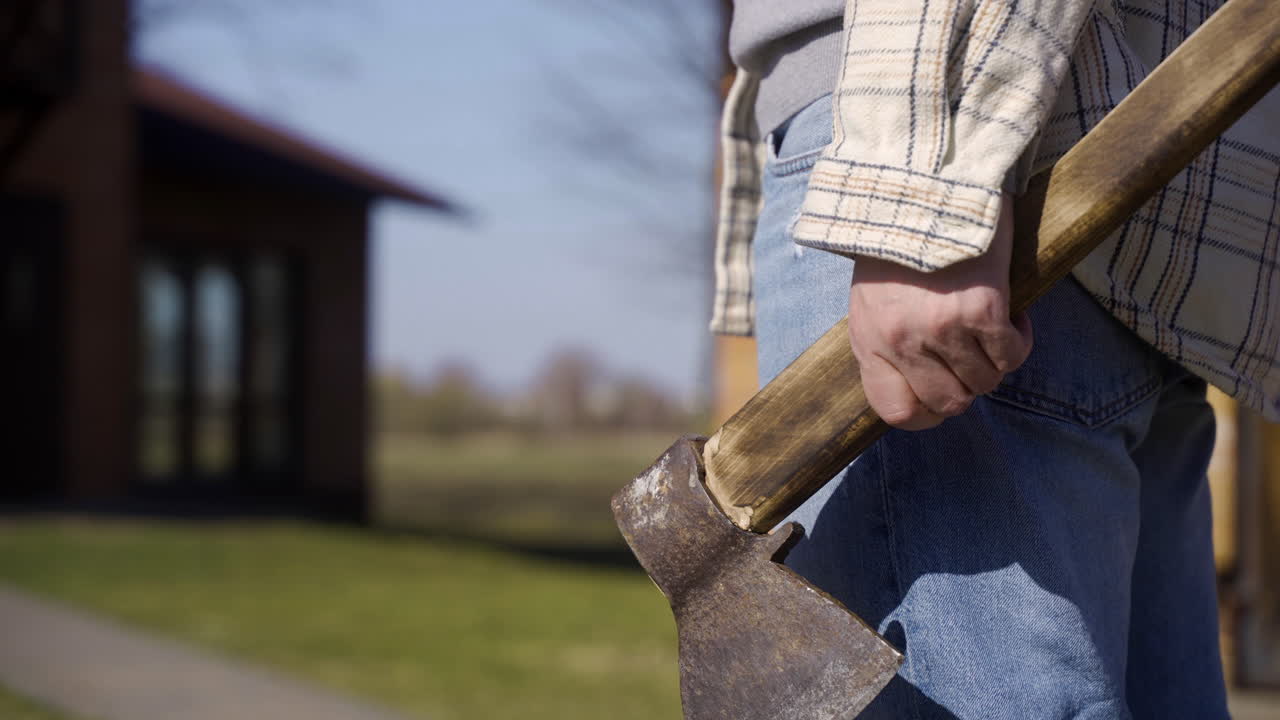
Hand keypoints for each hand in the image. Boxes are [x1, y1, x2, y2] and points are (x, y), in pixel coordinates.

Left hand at [847, 192, 1032, 429]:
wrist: (924, 181)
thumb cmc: (898, 237)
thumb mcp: (873, 297)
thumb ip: (887, 340)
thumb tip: (917, 379)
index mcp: (869, 339)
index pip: (895, 411)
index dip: (925, 415)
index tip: (943, 397)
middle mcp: (902, 341)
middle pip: (948, 402)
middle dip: (968, 387)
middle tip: (975, 357)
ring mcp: (941, 328)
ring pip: (985, 382)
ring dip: (996, 362)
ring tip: (993, 330)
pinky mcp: (981, 309)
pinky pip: (1011, 354)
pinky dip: (1019, 341)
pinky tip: (1013, 314)